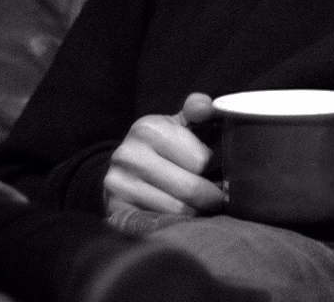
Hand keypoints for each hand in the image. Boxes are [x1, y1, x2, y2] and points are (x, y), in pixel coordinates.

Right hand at [104, 92, 225, 216]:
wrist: (120, 171)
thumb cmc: (159, 147)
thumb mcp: (176, 124)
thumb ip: (197, 110)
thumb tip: (207, 106)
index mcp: (148, 128)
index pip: (200, 159)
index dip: (211, 167)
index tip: (211, 170)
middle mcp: (129, 155)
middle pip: (190, 188)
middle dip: (209, 196)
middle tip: (216, 198)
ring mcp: (119, 186)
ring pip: (178, 211)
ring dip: (195, 213)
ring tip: (198, 207)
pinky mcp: (117, 213)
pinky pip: (161, 226)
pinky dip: (175, 226)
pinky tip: (179, 220)